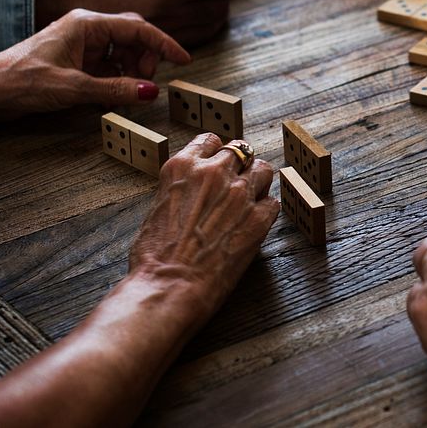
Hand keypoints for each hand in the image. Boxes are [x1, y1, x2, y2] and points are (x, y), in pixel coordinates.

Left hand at [0, 9, 189, 119]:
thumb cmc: (20, 81)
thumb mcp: (73, 88)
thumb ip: (115, 89)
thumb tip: (151, 92)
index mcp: (87, 25)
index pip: (138, 29)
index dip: (164, 44)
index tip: (183, 60)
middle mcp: (87, 30)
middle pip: (133, 38)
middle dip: (146, 60)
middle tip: (147, 83)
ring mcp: (81, 46)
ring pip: (122, 55)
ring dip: (130, 74)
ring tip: (125, 95)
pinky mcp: (76, 62)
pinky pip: (108, 68)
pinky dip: (115, 82)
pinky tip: (109, 99)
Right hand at [129, 134, 279, 327]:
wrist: (169, 286)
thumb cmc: (154, 256)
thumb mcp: (158, 207)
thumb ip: (181, 189)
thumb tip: (193, 192)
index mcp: (183, 167)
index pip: (210, 141)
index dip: (216, 153)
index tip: (217, 164)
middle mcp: (214, 173)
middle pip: (241, 151)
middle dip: (240, 165)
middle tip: (236, 182)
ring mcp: (240, 193)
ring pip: (263, 170)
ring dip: (257, 182)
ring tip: (248, 201)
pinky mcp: (259, 217)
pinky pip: (272, 203)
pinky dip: (265, 211)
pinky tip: (253, 223)